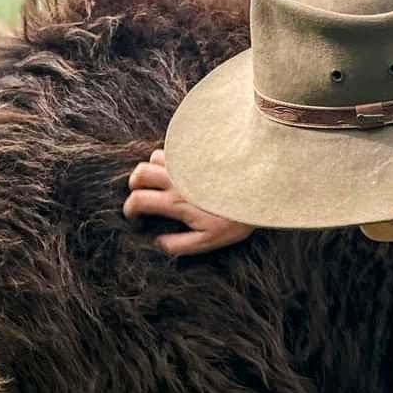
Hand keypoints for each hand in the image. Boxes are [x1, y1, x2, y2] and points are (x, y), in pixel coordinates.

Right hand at [123, 149, 255, 256]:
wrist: (263, 187)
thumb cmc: (236, 217)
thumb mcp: (209, 239)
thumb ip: (179, 244)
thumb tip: (157, 243)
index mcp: (176, 201)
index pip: (137, 200)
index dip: (129, 210)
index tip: (134, 216)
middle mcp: (177, 178)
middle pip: (139, 173)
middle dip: (134, 185)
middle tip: (143, 195)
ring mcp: (187, 162)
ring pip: (154, 157)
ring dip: (152, 169)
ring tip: (162, 180)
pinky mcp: (199, 151)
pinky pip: (175, 148)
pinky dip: (171, 158)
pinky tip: (182, 168)